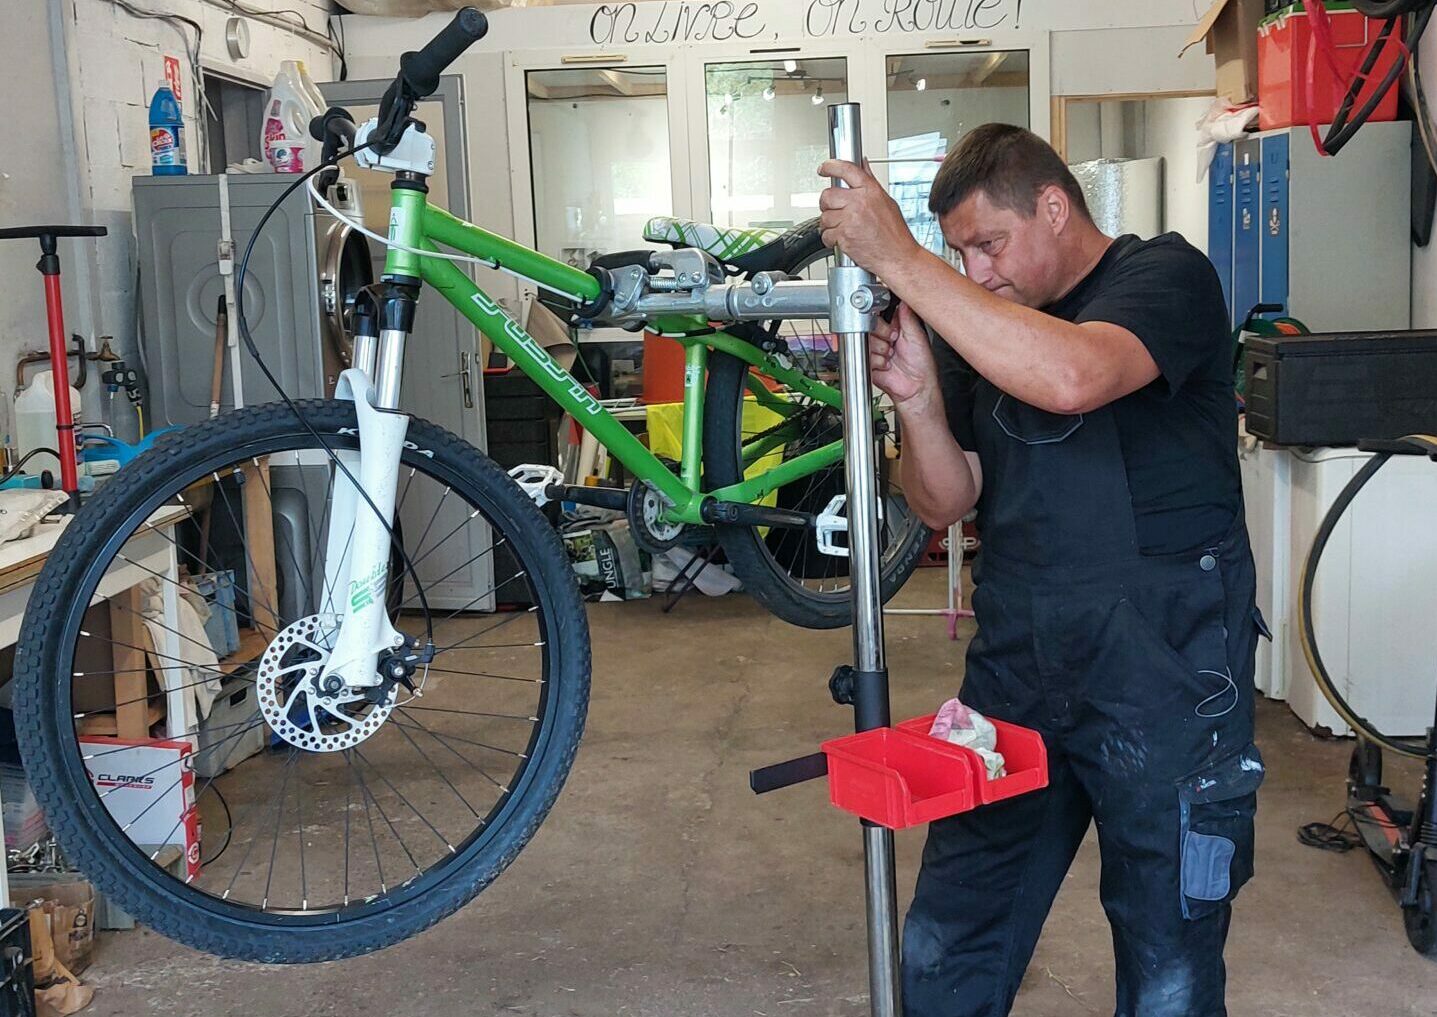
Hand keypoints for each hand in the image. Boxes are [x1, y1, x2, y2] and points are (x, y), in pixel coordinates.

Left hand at [818, 159, 922, 277]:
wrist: (898, 257)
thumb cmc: (895, 234)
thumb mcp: (887, 201)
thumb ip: (871, 183)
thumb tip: (863, 166)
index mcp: (870, 191)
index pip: (846, 169)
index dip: (831, 166)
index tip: (824, 168)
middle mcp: (859, 202)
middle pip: (827, 195)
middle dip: (826, 204)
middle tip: (833, 210)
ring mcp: (850, 219)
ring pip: (824, 217)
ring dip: (829, 224)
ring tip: (842, 228)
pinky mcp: (844, 236)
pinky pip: (826, 234)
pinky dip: (830, 239)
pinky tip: (841, 240)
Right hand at [869, 302, 938, 409]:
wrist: (917, 387)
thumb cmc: (921, 364)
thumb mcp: (917, 335)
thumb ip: (907, 315)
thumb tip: (903, 298)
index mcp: (894, 325)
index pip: (878, 311)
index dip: (879, 314)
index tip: (887, 322)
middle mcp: (882, 336)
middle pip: (867, 324)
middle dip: (882, 333)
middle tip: (894, 340)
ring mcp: (874, 349)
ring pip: (865, 340)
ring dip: (881, 350)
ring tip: (892, 355)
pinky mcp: (869, 362)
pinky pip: (865, 356)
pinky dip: (878, 361)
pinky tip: (887, 365)